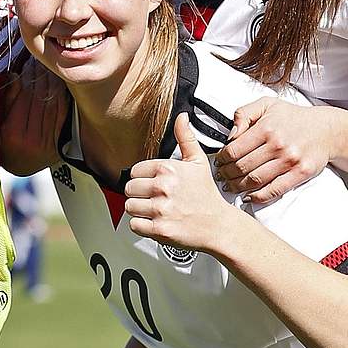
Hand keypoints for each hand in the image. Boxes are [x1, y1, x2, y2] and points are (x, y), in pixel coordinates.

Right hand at [0, 58, 65, 174]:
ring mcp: (48, 141)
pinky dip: (61, 95)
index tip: (29, 62)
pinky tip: (59, 83)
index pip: (24, 98)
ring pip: (52, 104)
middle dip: (40, 77)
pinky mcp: (59, 140)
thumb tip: (14, 75)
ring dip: (52, 83)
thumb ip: (8, 101)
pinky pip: (62, 112)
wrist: (20, 166)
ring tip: (49, 68)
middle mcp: (33, 139)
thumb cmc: (5, 144)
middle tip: (40, 60)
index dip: (28, 78)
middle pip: (40, 99)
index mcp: (14, 134)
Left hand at [125, 114, 238, 253]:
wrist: (218, 225)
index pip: (135, 171)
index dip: (144, 178)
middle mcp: (163, 187)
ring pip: (129, 206)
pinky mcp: (159, 229)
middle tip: (155, 198)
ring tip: (156, 210)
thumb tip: (181, 117)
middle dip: (140, 194)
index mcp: (168, 169)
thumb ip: (186, 138)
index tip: (155, 184)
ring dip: (140, 210)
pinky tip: (156, 221)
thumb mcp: (198, 162)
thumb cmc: (206, 195)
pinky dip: (142, 226)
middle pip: (129, 189)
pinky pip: (134, 225)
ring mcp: (160, 209)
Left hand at [215, 98, 332, 203]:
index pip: (234, 149)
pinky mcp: (300, 173)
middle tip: (222, 176)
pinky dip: (258, 197)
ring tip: (231, 186)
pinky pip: (274, 190)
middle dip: (227, 174)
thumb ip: (244, 114)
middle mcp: (277, 144)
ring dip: (238, 187)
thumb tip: (231, 135)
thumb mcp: (267, 104)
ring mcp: (289, 160)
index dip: (222, 159)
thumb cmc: (294, 118)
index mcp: (266, 127)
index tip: (219, 162)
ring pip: (255, 180)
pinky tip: (249, 196)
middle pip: (242, 167)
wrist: (326, 130)